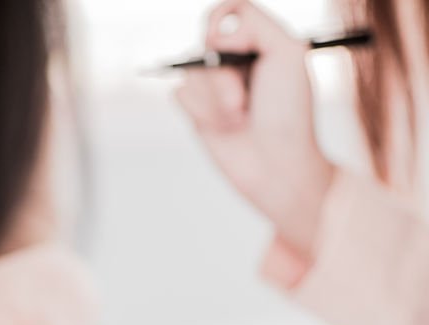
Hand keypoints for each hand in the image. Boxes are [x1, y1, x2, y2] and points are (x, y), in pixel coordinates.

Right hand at [175, 0, 336, 258]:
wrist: (275, 164)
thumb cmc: (289, 113)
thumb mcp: (288, 53)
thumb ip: (255, 24)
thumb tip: (216, 34)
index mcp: (260, 42)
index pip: (226, 12)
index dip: (219, 21)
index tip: (228, 42)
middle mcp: (235, 61)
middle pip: (204, 42)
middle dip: (222, 74)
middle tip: (243, 99)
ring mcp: (214, 86)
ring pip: (191, 70)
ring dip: (214, 97)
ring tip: (238, 117)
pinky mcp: (196, 109)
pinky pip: (180, 94)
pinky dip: (200, 110)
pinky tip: (222, 127)